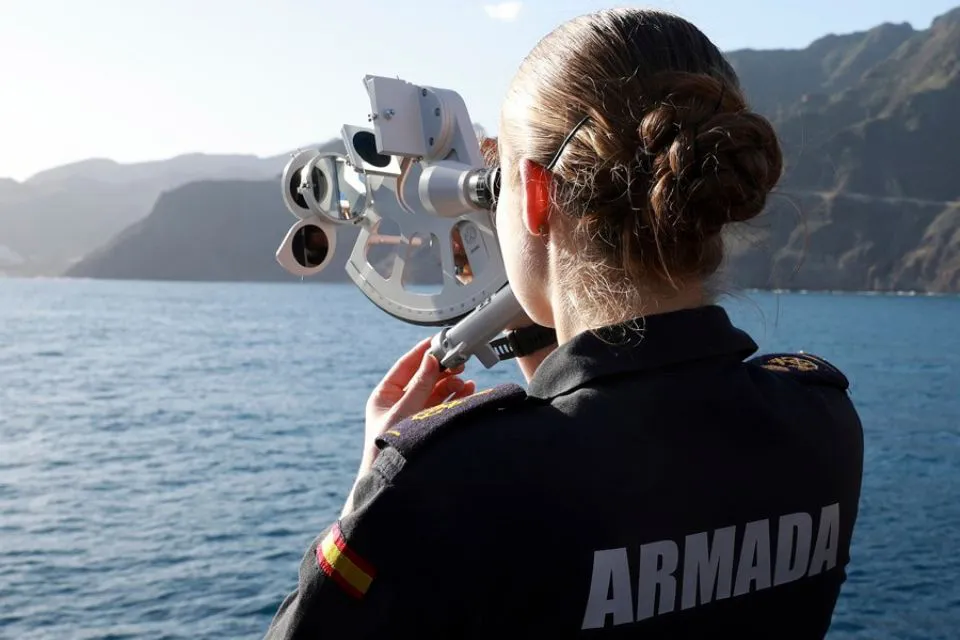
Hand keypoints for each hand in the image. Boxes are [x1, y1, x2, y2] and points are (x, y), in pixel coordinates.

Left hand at [361, 337, 475, 468]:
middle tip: (459, 359)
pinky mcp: (428, 424)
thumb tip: (430, 359)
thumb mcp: (403, 411)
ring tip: (465, 379)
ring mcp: (415, 413)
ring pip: (436, 390)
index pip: (405, 366)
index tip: (438, 340)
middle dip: (442, 368)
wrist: (393, 481)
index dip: (422, 352)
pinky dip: (456, 396)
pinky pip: (444, 404)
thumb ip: (419, 385)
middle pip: (424, 376)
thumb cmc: (388, 448)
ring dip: (451, 382)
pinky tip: (468, 390)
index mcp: (385, 395)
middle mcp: (399, 402)